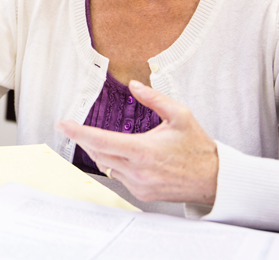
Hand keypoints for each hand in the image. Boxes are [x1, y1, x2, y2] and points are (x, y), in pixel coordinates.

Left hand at [56, 80, 217, 204]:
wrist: (214, 179)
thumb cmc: (198, 147)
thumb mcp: (180, 115)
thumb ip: (154, 98)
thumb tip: (134, 85)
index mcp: (143, 150)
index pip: (101, 141)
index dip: (78, 132)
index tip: (63, 124)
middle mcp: (138, 170)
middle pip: (98, 154)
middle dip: (84, 140)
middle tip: (73, 127)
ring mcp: (139, 185)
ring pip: (107, 165)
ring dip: (102, 152)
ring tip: (105, 139)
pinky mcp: (142, 193)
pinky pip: (119, 176)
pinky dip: (117, 164)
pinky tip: (127, 156)